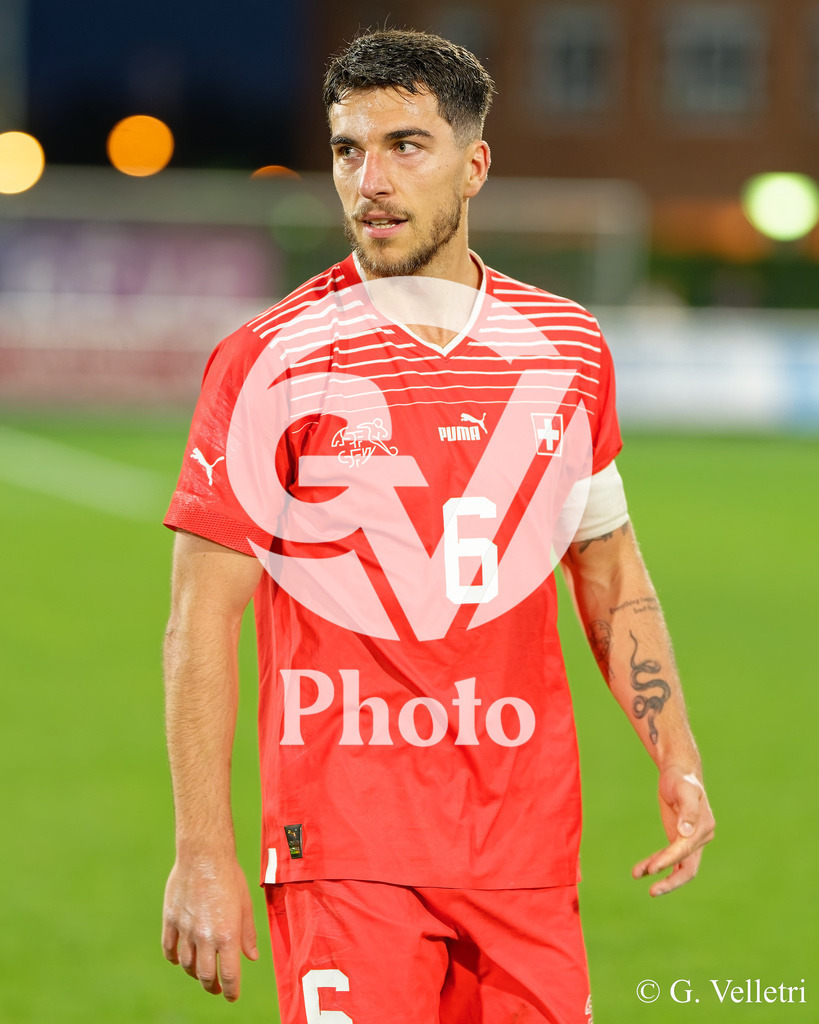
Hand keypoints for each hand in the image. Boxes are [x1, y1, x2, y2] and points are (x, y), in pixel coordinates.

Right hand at [162, 856, 258, 1000]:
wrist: (204, 854)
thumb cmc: (230, 876)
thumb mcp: (245, 905)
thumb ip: (248, 934)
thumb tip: (251, 957)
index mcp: (227, 934)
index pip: (229, 975)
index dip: (231, 990)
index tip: (232, 996)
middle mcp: (205, 936)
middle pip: (205, 975)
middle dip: (212, 986)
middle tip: (216, 988)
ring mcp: (185, 929)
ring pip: (187, 964)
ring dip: (195, 973)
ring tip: (201, 973)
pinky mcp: (170, 920)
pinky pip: (169, 948)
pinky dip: (174, 958)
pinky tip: (180, 960)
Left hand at [632, 766, 714, 896]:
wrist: (679, 773)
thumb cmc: (681, 780)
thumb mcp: (684, 790)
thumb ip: (688, 810)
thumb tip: (685, 832)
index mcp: (704, 827)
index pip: (686, 850)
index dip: (669, 860)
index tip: (652, 868)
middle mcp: (700, 838)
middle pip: (688, 868)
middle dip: (671, 882)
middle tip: (652, 891)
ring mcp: (689, 841)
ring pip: (677, 867)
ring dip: (659, 873)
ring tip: (636, 874)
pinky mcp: (678, 840)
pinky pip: (668, 858)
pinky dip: (655, 864)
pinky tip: (639, 870)